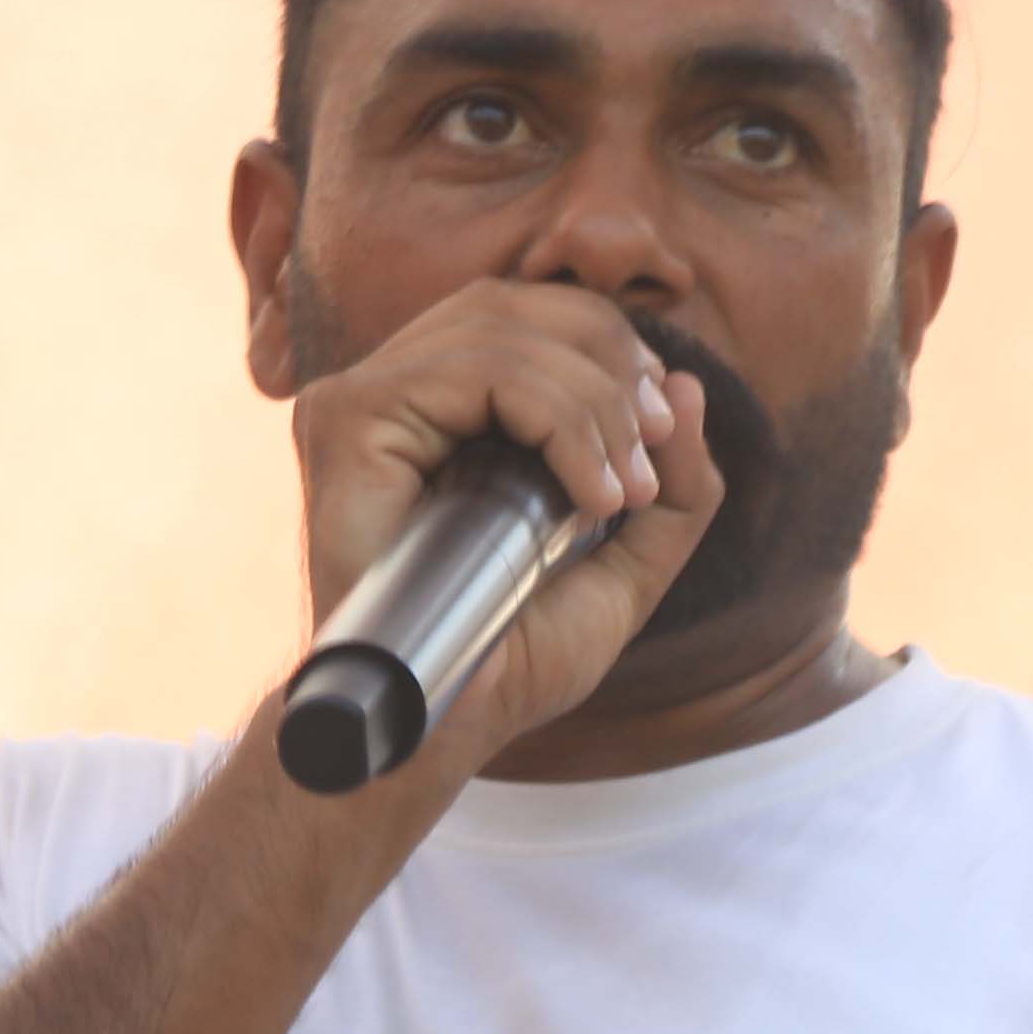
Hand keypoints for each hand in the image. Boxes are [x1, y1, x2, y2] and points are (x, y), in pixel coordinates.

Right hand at [283, 277, 724, 776]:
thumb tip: (686, 383)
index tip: (663, 433)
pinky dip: (554, 419)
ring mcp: (365, 396)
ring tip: (624, 491)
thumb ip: (675, 489)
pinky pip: (469, 369)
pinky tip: (589, 498)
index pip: (532, 315)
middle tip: (652, 451)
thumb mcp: (628, 569)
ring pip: (500, 329)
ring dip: (592, 403)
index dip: (611, 347)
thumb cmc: (511, 659)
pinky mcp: (346, 417)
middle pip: (517, 303)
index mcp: (451, 407)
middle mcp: (399, 388)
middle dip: (610, 363)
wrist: (437, 730)